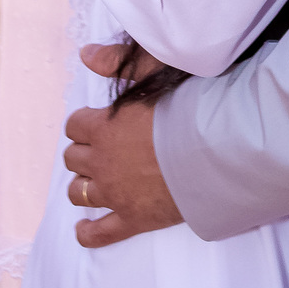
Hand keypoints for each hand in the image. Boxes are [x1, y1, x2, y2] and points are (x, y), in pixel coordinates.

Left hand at [63, 44, 184, 249]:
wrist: (215, 152)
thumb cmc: (187, 109)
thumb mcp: (152, 74)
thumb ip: (116, 62)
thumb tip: (86, 54)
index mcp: (104, 127)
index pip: (74, 126)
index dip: (84, 123)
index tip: (98, 123)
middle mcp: (102, 162)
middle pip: (73, 159)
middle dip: (83, 152)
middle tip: (102, 149)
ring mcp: (115, 195)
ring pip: (79, 193)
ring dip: (83, 185)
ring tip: (95, 180)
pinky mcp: (132, 220)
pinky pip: (100, 233)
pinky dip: (88, 232)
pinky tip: (84, 229)